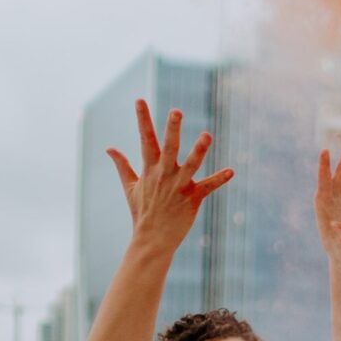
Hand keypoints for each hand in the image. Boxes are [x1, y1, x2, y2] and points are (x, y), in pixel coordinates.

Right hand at [106, 101, 232, 255]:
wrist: (152, 240)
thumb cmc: (142, 212)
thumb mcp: (129, 187)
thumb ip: (122, 165)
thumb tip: (109, 148)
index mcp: (150, 169)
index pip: (145, 139)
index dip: (142, 119)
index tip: (139, 100)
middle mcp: (164, 175)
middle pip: (169, 148)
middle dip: (172, 129)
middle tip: (176, 111)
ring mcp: (179, 186)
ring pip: (191, 165)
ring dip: (199, 151)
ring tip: (207, 135)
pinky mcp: (192, 199)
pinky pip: (208, 187)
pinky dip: (219, 179)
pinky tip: (232, 171)